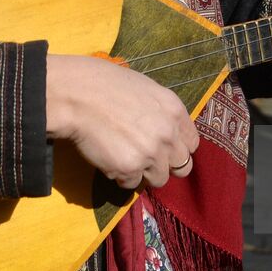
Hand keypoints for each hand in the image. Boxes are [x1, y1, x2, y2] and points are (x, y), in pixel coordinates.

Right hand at [45, 54, 198, 189]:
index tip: (166, 150)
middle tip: (148, 160)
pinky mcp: (129, 169)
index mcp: (175, 111)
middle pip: (183, 167)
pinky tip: (109, 158)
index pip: (192, 144)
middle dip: (166, 166)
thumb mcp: (147, 91)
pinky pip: (131, 184)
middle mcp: (168, 134)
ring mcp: (150, 154)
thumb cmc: (108, 86)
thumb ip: (162, 114)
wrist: (79, 94)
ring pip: (159, 180)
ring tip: (125, 157)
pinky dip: (121, 176)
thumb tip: (166, 132)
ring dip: (144, 173)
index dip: (178, 149)